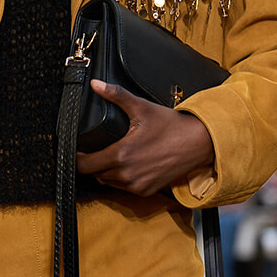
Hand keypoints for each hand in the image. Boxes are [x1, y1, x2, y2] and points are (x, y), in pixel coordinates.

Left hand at [74, 82, 214, 195]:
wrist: (199, 143)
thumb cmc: (172, 126)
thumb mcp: (141, 107)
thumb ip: (116, 95)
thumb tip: (96, 85)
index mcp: (121, 155)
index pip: (84, 165)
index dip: (77, 158)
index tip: (78, 150)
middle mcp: (126, 175)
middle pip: (95, 174)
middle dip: (92, 163)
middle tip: (94, 150)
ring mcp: (137, 185)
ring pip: (108, 182)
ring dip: (106, 172)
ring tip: (110, 156)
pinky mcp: (146, 191)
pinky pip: (124, 189)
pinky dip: (122, 179)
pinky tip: (126, 166)